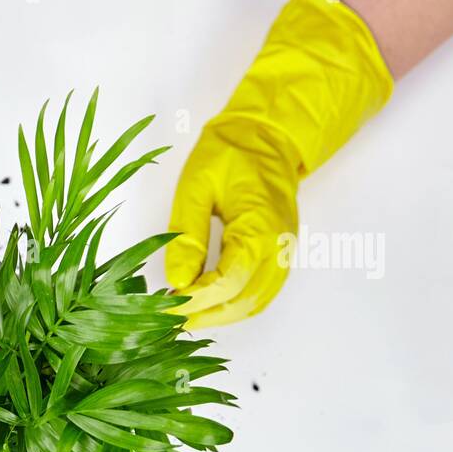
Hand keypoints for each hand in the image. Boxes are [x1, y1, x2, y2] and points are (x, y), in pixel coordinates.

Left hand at [166, 0, 393, 327]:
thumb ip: (187, 236)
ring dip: (221, 316)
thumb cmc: (231, 152)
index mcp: (259, 227)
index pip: (228, 281)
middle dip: (205, 314)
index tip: (167, 303)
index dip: (197, 300)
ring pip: (256, 303)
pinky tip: (209, 306)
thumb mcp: (196, 186)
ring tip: (185, 315)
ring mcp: (285, 251)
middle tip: (169, 316)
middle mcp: (279, 246)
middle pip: (244, 301)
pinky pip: (263, 292)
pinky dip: (237, 306)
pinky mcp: (282, 253)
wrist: (268, 134)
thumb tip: (177, 280)